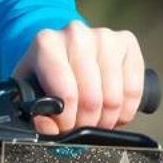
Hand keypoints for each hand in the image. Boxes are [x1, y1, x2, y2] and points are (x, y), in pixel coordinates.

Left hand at [13, 21, 144, 134]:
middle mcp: (76, 35)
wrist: (61, 48)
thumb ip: (34, 112)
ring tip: (97, 122)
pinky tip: (115, 113)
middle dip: (87, 123)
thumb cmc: (43, 71)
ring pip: (115, 97)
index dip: (67, 120)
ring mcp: (104, 37)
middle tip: (81, 128)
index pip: (66, 93)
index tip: (65, 128)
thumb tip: (50, 128)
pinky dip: (126, 110)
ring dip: (107, 119)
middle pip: (92, 98)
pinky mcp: (126, 42)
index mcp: (46, 43)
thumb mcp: (28, 89)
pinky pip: (134, 89)